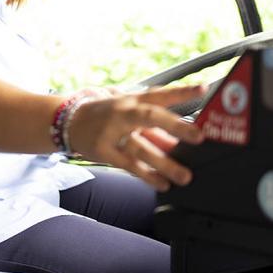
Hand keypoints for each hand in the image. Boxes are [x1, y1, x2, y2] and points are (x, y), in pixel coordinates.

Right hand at [66, 85, 205, 191]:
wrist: (70, 121)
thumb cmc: (107, 116)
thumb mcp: (130, 115)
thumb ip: (155, 129)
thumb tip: (181, 144)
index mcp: (133, 100)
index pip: (160, 93)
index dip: (182, 91)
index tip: (203, 89)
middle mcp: (123, 113)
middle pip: (151, 117)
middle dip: (176, 126)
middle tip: (199, 137)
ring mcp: (111, 132)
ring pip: (141, 148)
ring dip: (165, 163)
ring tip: (185, 176)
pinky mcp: (103, 151)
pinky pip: (128, 165)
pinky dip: (147, 175)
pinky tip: (162, 184)